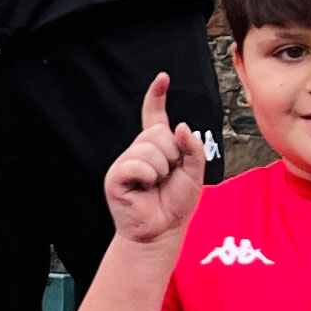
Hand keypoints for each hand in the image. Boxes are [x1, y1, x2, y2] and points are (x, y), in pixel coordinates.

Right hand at [104, 73, 207, 244]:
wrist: (161, 231)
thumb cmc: (175, 204)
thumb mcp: (194, 173)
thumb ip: (192, 148)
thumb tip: (179, 126)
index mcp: (156, 148)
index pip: (155, 117)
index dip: (157, 97)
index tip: (162, 78)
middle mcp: (138, 151)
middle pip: (158, 132)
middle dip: (171, 155)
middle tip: (167, 176)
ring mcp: (125, 162)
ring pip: (150, 148)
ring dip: (161, 169)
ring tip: (156, 185)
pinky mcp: (115, 176)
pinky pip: (138, 164)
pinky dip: (148, 178)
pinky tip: (144, 189)